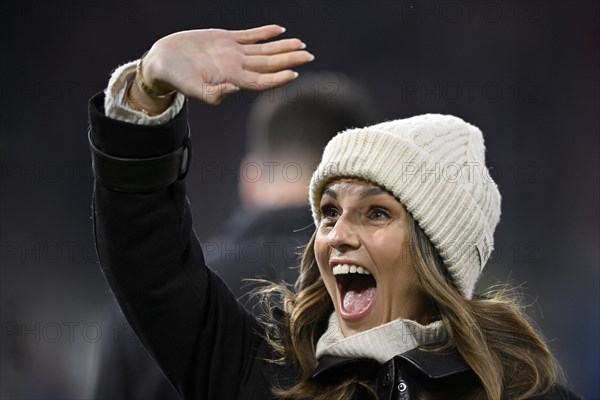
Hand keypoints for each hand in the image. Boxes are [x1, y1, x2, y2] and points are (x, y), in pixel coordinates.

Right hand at [134, 24, 313, 106]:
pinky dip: (265, 32)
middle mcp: (236, 66)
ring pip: (264, 49)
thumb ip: (212, 93)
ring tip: (301, 44)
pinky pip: (250, 35)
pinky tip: (279, 29)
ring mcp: (232, 52)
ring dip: (282, 46)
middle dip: (290, 59)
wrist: (162, 61)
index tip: (295, 73)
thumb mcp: (191, 89)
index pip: (261, 81)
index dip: (278, 77)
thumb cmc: (175, 78)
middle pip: (269, 64)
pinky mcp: (225, 39)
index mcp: (231, 79)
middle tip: (310, 55)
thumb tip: (233, 90)